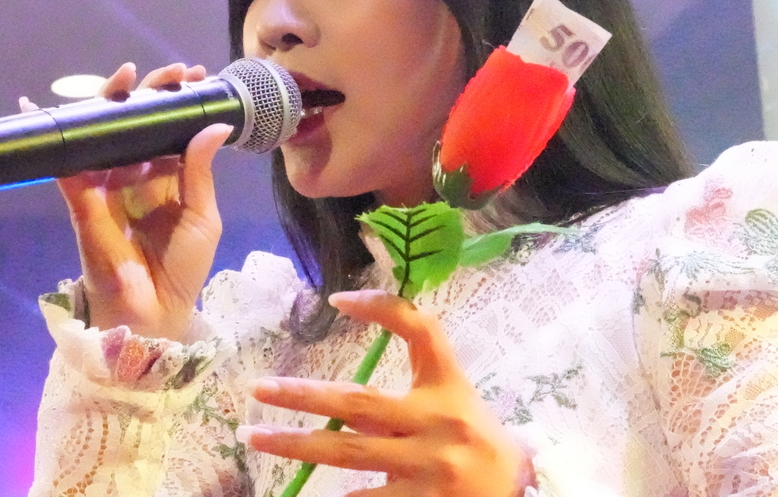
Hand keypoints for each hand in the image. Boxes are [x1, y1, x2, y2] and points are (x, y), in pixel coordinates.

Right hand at [47, 62, 226, 341]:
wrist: (153, 311)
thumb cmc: (182, 268)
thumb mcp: (202, 217)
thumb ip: (200, 171)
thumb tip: (215, 126)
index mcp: (167, 178)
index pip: (170, 130)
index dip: (179, 103)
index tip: (194, 76)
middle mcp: (136, 175)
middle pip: (138, 124)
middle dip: (152, 93)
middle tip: (172, 72)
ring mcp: (107, 184)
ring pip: (106, 133)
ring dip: (116, 101)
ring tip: (131, 76)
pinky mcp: (82, 199)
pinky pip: (67, 162)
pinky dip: (60, 134)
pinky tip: (54, 107)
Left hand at [240, 291, 532, 496]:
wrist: (520, 494)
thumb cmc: (478, 443)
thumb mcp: (458, 402)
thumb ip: (416, 387)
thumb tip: (346, 384)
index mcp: (450, 387)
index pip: (420, 330)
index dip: (380, 308)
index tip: (336, 299)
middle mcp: (439, 421)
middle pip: (359, 402)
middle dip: (303, 395)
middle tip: (259, 389)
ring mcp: (429, 467)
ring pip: (348, 453)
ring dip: (296, 444)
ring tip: (257, 437)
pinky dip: (335, 494)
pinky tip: (305, 490)